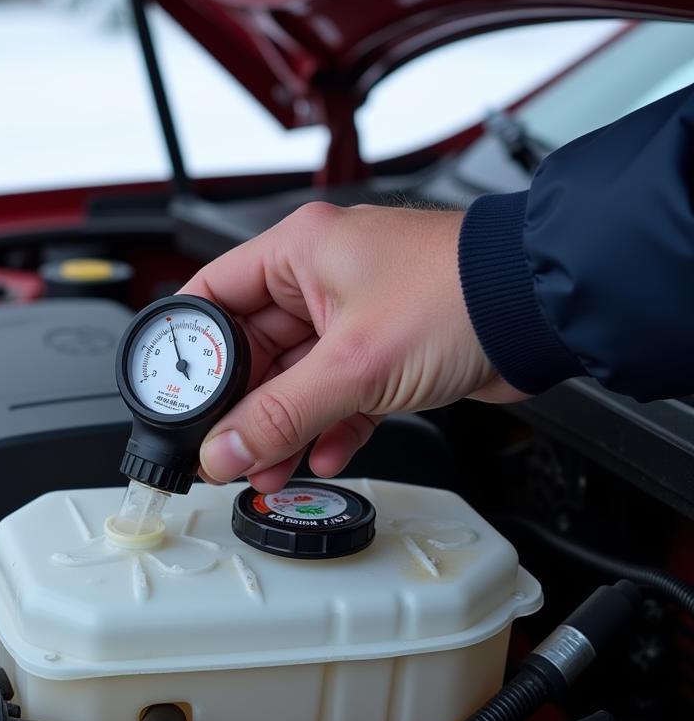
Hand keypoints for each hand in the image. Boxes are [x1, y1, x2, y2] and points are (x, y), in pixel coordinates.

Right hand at [178, 202, 523, 491]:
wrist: (544, 311)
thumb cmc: (462, 294)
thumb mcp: (353, 364)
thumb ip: (281, 414)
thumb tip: (224, 449)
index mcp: (300, 251)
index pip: (214, 295)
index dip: (190, 350)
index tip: (175, 398)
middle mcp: (323, 278)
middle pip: (255, 348)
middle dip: (243, 406)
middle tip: (226, 449)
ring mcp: (357, 315)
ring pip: (299, 378)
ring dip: (285, 427)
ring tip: (268, 468)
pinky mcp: (388, 350)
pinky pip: (341, 394)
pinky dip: (332, 427)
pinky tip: (327, 456)